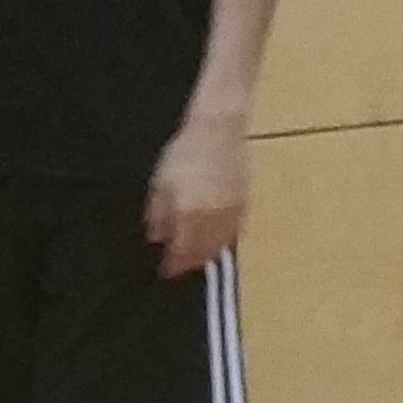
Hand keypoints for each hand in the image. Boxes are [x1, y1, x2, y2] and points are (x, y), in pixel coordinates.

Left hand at [147, 111, 250, 277]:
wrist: (219, 130)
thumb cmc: (184, 153)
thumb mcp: (161, 182)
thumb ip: (159, 214)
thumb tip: (158, 238)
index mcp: (190, 213)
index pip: (182, 250)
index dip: (172, 264)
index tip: (163, 271)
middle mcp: (214, 218)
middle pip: (204, 252)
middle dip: (190, 262)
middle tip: (178, 266)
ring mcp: (232, 212)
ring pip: (221, 244)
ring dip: (207, 253)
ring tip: (195, 255)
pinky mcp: (244, 204)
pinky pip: (233, 231)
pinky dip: (221, 240)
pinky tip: (213, 238)